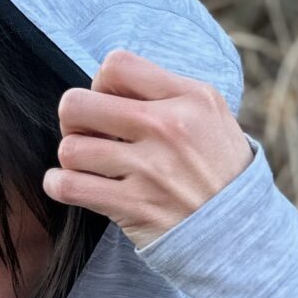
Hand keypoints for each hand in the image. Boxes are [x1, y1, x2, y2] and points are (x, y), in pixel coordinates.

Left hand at [45, 50, 254, 250]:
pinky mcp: (134, 206)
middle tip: (88, 132)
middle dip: (74, 118)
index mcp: (191, 98)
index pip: (116, 66)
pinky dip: (58, 185)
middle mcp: (170, 128)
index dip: (101, 83)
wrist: (239, 231)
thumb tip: (107, 82)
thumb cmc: (217, 168)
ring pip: (70, 148)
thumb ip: (166, 92)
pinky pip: (68, 186)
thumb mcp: (210, 115)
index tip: (110, 103)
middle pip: (78, 104)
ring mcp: (151, 169)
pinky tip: (70, 184)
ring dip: (71, 156)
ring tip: (87, 163)